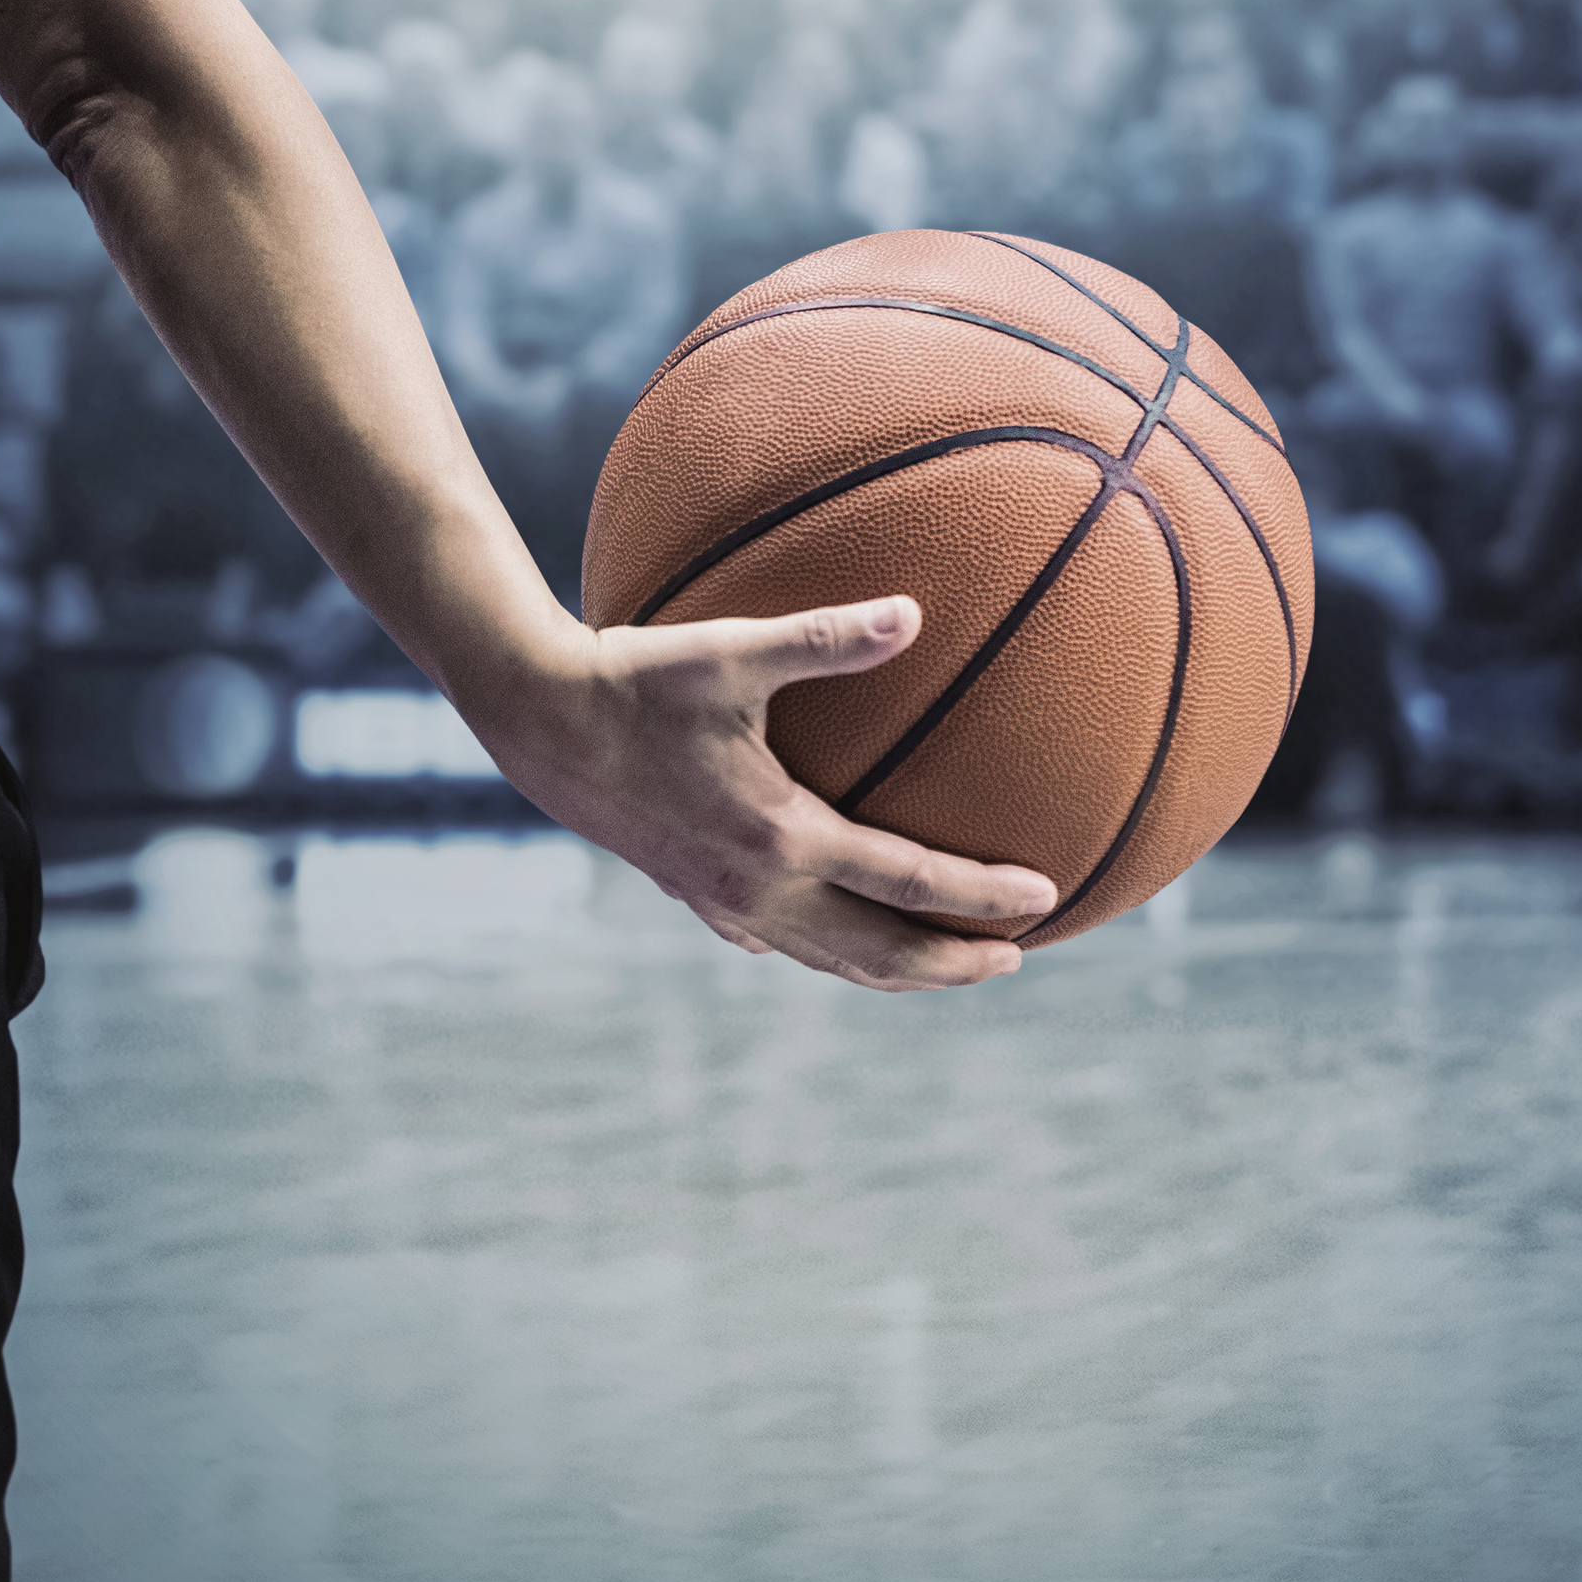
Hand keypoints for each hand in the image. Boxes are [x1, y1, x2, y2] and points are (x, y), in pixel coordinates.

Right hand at [464, 595, 1055, 991]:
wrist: (536, 721)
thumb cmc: (633, 676)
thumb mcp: (730, 650)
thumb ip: (826, 636)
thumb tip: (913, 611)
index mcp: (781, 838)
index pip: (909, 882)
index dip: (983, 894)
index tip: (1045, 899)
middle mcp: (757, 889)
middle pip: (877, 951)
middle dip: (949, 963)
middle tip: (1014, 959)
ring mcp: (723, 903)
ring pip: (829, 960)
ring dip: (896, 970)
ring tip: (950, 966)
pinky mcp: (694, 896)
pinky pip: (782, 944)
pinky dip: (829, 953)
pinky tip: (842, 943)